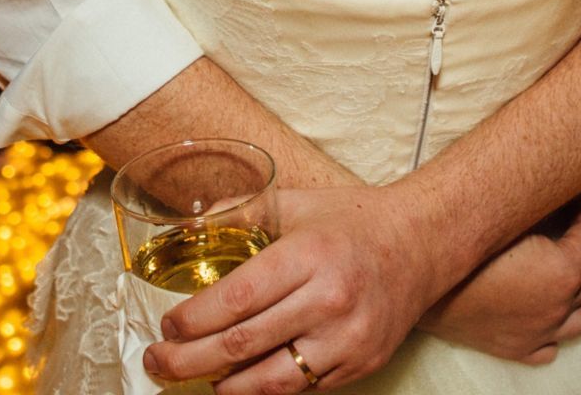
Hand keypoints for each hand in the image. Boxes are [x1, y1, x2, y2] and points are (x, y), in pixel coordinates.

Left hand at [144, 185, 445, 391]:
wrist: (423, 244)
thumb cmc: (354, 221)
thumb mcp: (296, 203)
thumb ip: (241, 213)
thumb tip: (187, 227)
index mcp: (309, 255)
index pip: (237, 299)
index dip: (193, 320)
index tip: (166, 327)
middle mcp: (329, 301)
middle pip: (242, 345)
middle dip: (187, 361)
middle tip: (157, 363)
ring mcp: (348, 339)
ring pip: (270, 381)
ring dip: (223, 387)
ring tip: (191, 381)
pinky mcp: (360, 364)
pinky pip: (302, 389)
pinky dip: (264, 391)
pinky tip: (239, 383)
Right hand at [418, 201, 580, 363]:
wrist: (422, 282)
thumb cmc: (463, 244)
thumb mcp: (507, 219)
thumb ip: (539, 209)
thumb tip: (553, 193)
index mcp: (562, 271)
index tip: (574, 201)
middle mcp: (560, 305)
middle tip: (572, 228)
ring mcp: (542, 332)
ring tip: (565, 271)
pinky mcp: (519, 348)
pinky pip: (553, 345)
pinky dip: (555, 327)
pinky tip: (542, 309)